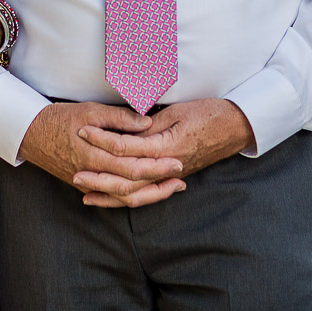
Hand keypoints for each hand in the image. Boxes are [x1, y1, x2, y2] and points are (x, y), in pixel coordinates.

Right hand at [18, 102, 185, 208]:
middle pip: (131, 186)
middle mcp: (92, 174)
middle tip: (181, 175)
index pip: (132, 166)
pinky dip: (131, 197)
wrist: (30, 134)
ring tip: (171, 188)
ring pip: (122, 197)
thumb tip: (147, 122)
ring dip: (149, 194)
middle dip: (159, 182)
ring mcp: (87, 183)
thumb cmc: (60, 118)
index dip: (156, 166)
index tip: (177, 160)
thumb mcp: (89, 111)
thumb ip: (119, 118)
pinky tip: (146, 193)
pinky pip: (111, 197)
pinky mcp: (85, 185)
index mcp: (94, 154)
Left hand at [74, 98, 254, 206]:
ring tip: (85, 192)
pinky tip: (110, 198)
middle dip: (99, 176)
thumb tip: (124, 129)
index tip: (83, 131)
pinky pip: (146, 194)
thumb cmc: (208, 113)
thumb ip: (149, 123)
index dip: (103, 140)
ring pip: (136, 193)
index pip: (127, 147)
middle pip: (127, 178)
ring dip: (109, 194)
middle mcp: (167, 165)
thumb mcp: (176, 112)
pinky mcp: (172, 177)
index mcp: (167, 146)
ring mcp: (171, 175)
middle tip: (75, 172)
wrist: (236, 127)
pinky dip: (126, 198)